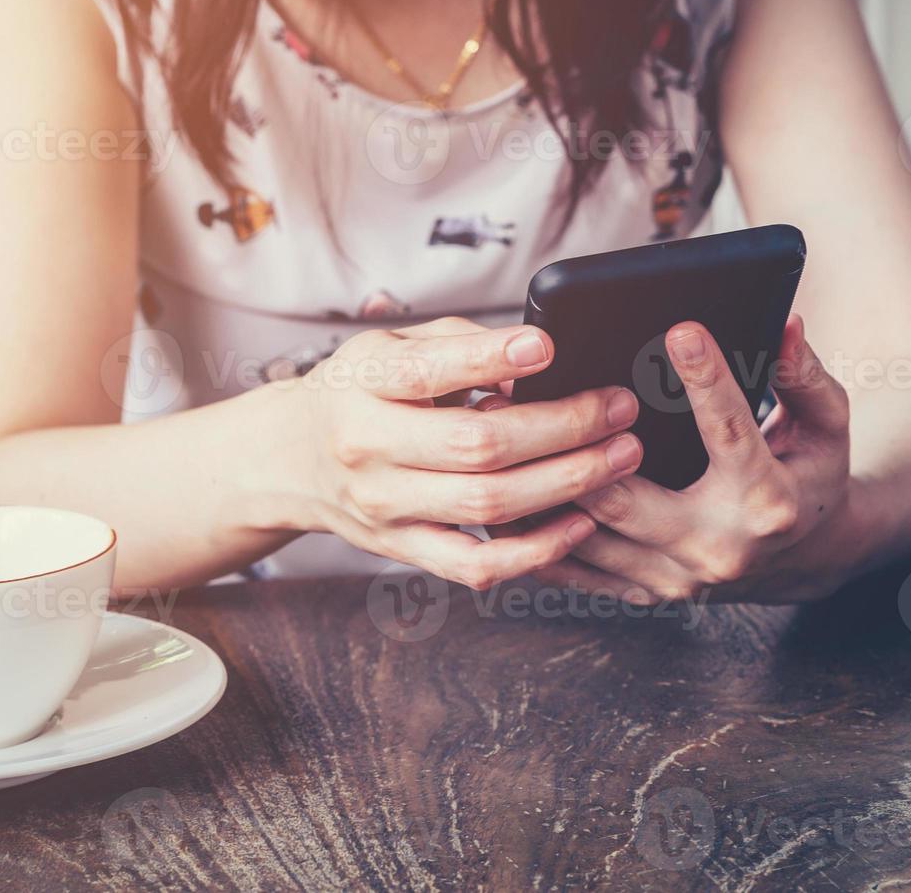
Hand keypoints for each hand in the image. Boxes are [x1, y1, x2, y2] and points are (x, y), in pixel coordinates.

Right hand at [290, 317, 642, 589]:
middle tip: (618, 408)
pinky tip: (580, 523)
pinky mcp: (401, 548)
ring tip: (620, 456)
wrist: (290, 458)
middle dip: (562, 426)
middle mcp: (366, 448)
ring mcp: (384, 506)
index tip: (547, 347)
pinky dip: (535, 550)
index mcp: (362, 384)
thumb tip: (536, 358)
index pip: (427, 372)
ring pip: (487, 504)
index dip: (489, 359)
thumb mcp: (388, 348)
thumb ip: (457, 347)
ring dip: (567, 481)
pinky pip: (476, 564)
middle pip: (476, 444)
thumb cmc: (357, 392)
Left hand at [536, 315, 854, 604]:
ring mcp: (676, 578)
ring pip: (587, 536)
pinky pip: (576, 569)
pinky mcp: (646, 591)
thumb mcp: (826, 426)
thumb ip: (806, 377)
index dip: (708, 380)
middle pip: (628, 498)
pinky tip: (507, 488)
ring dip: (540, 485)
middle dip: (580, 448)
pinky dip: (537, 531)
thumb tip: (785, 328)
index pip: (731, 433)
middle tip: (535, 396)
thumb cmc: (809, 475)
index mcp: (767, 502)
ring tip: (501, 433)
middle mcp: (718, 547)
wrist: (803, 557)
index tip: (681, 330)